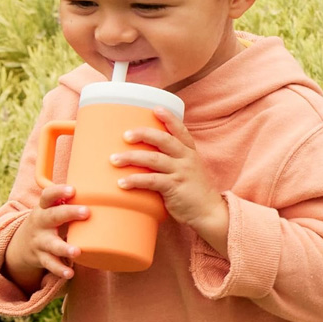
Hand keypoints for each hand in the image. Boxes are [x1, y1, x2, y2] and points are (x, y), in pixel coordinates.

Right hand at [5, 185, 88, 288]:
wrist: (20, 245)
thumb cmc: (47, 222)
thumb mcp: (51, 210)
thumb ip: (69, 203)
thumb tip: (103, 191)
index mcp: (44, 208)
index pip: (48, 196)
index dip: (59, 191)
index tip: (72, 190)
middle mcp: (40, 223)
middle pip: (52, 216)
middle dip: (68, 213)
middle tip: (86, 212)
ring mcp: (39, 241)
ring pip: (51, 244)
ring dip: (64, 247)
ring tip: (77, 251)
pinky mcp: (41, 257)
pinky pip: (50, 264)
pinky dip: (60, 269)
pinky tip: (70, 273)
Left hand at [109, 107, 224, 227]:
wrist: (208, 213)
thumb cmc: (193, 191)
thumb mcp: (188, 170)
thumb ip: (171, 160)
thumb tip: (143, 154)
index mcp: (189, 152)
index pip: (180, 130)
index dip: (169, 118)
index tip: (156, 109)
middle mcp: (186, 159)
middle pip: (164, 140)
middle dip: (143, 134)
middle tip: (125, 135)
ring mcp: (181, 172)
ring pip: (154, 159)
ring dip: (132, 157)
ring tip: (114, 160)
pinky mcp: (175, 188)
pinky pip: (151, 181)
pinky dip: (135, 180)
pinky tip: (122, 183)